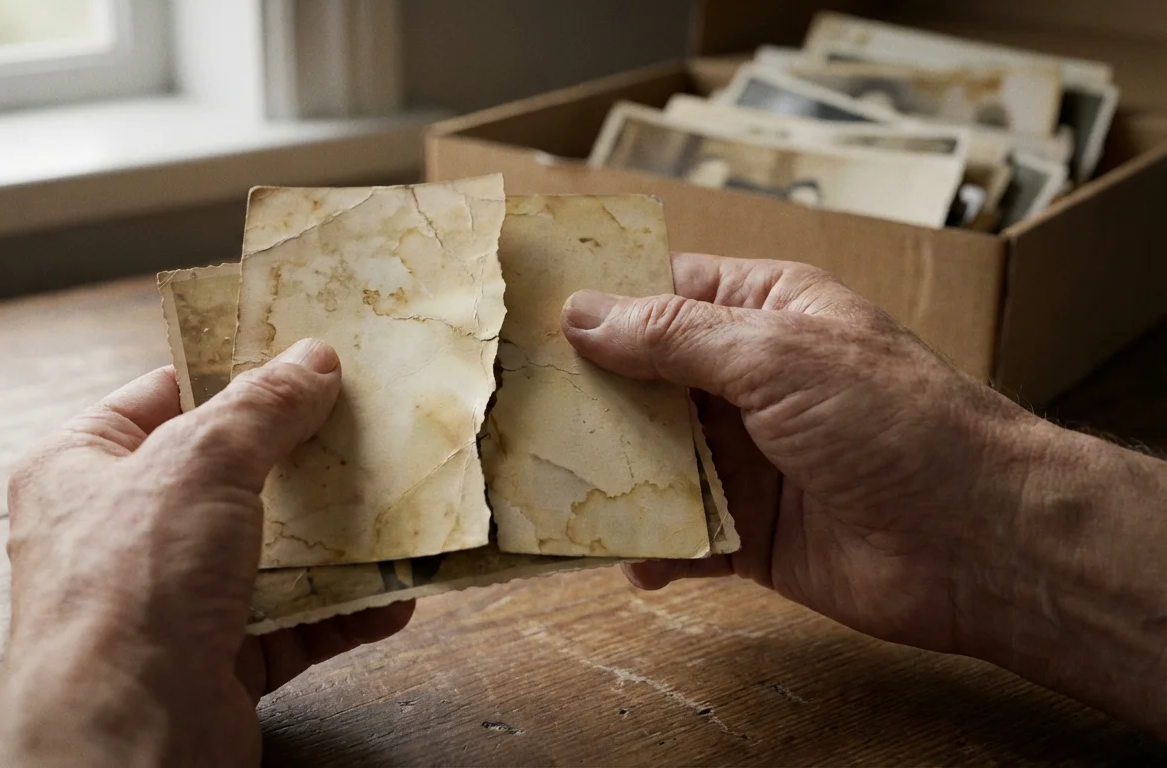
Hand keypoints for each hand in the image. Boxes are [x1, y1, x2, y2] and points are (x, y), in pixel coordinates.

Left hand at [0, 339, 412, 766]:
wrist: (126, 734)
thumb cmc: (129, 585)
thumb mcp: (200, 461)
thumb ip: (259, 406)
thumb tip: (311, 361)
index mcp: (81, 469)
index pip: (161, 398)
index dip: (231, 374)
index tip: (302, 357)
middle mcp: (120, 535)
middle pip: (228, 478)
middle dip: (300, 459)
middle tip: (368, 427)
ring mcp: (169, 604)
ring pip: (267, 553)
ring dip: (334, 538)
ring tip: (397, 507)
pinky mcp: (215, 663)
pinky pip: (292, 624)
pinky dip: (342, 609)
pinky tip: (392, 594)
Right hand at [560, 253, 1041, 652]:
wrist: (977, 543)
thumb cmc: (895, 423)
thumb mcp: (777, 355)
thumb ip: (674, 336)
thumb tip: (582, 315)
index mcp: (765, 313)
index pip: (662, 292)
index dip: (597, 302)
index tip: (523, 316)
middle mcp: (749, 381)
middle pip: (642, 380)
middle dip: (585, 397)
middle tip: (511, 407)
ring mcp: (748, 458)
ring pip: (653, 460)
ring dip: (609, 475)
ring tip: (545, 486)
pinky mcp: (748, 532)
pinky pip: (680, 535)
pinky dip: (650, 547)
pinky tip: (627, 557)